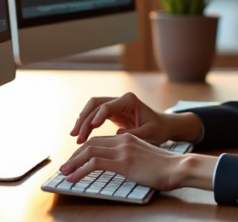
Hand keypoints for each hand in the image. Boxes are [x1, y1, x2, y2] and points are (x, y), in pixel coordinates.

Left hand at [60, 133, 215, 190]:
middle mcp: (123, 140)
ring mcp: (123, 150)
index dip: (84, 150)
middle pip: (91, 144)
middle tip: (65, 167)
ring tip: (64, 173)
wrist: (178, 167)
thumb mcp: (145, 157)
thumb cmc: (166, 167)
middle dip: (75, 156)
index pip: (99, 141)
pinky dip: (80, 170)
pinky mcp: (123, 162)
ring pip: (89, 152)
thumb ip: (132, 158)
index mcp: (128, 138)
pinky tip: (73, 178)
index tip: (75, 161)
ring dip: (73, 163)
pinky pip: (94, 164)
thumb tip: (123, 167)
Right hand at [70, 92, 201, 144]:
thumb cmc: (158, 129)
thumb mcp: (149, 133)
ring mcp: (114, 104)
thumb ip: (134, 134)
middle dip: (84, 119)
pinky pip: (94, 115)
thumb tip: (117, 136)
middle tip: (76, 136)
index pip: (107, 106)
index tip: (89, 129)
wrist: (163, 126)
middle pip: (95, 104)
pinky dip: (86, 124)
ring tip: (75, 137)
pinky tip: (81, 136)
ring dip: (82, 121)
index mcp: (129, 101)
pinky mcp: (111, 112)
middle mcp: (120, 99)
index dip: (97, 117)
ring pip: (92, 108)